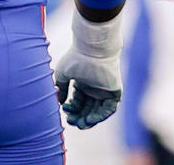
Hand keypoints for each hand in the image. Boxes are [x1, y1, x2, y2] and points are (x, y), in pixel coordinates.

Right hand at [54, 13, 122, 128]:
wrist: (92, 50)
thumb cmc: (76, 58)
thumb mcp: (63, 75)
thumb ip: (61, 89)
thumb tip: (58, 103)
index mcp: (84, 83)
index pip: (78, 102)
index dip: (72, 108)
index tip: (65, 109)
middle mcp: (95, 87)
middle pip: (88, 108)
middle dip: (79, 117)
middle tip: (72, 122)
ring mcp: (105, 90)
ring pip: (98, 110)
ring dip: (90, 119)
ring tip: (81, 124)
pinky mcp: (114, 90)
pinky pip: (110, 108)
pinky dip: (101, 115)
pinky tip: (91, 119)